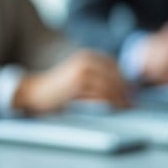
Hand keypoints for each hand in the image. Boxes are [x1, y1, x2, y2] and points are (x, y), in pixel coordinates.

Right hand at [13, 50, 130, 113]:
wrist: (34, 93)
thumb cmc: (58, 92)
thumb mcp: (80, 82)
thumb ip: (97, 82)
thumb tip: (122, 93)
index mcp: (90, 57)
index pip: (116, 69)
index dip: (125, 83)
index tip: (133, 96)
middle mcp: (88, 59)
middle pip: (116, 76)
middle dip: (126, 92)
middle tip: (133, 105)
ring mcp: (84, 68)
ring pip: (110, 84)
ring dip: (120, 98)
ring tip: (125, 109)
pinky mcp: (79, 80)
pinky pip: (100, 92)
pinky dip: (109, 101)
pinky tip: (113, 109)